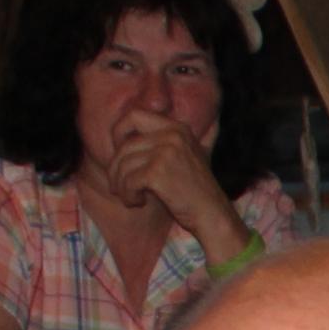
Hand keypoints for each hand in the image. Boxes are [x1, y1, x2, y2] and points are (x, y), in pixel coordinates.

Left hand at [108, 113, 248, 260]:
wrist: (213, 214)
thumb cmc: (194, 192)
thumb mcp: (183, 156)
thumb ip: (160, 142)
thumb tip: (120, 140)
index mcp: (177, 128)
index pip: (133, 115)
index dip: (118, 133)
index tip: (122, 156)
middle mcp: (172, 135)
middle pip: (124, 145)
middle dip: (115, 168)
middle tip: (119, 185)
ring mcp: (166, 152)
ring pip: (123, 165)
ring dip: (121, 186)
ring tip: (131, 197)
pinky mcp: (159, 172)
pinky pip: (128, 181)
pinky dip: (128, 195)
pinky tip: (138, 202)